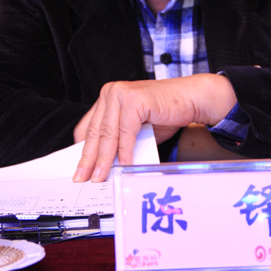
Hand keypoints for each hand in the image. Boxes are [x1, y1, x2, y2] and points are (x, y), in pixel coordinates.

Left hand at [72, 73, 236, 182]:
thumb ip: (119, 139)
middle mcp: (111, 92)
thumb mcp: (135, 127)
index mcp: (108, 96)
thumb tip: (103, 163)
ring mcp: (121, 94)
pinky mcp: (134, 100)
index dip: (83, 150)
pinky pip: (126, 133)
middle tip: (83, 178)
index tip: (80, 169)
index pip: (88, 126)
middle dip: (89, 159)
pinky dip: (125, 152)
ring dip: (104, 159)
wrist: (191, 98)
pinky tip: (125, 166)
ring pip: (108, 134)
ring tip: (100, 177)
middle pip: (95, 132)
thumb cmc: (165, 113)